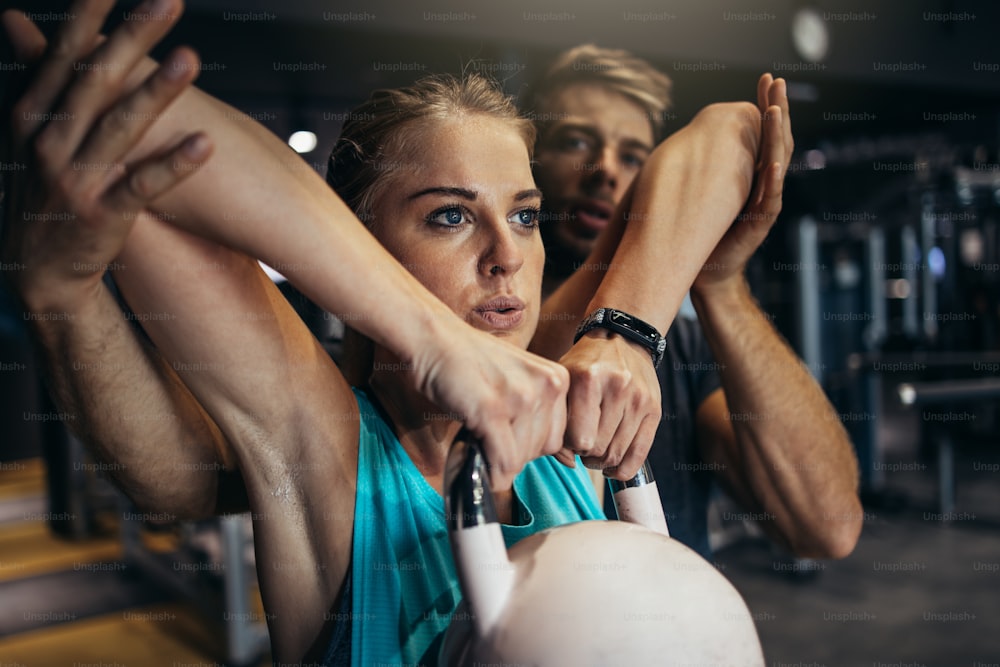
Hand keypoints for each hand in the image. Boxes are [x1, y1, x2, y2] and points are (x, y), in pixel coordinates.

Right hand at [1, 0, 210, 307]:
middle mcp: (50, 141)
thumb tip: (14, 19)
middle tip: (170, 1)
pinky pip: (143, 185)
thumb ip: (36, 77)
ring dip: (156, 92)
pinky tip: (205, 144)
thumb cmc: (42, 189)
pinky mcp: (103, 215)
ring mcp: (75, 179)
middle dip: (133, 37)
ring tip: (192, 59)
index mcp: (32, 114)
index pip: (65, 55)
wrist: (37, 269)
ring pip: (120, 128)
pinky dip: (173, 164)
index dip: (89, 15)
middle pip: (95, 80)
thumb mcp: (27, 131)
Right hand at [414, 328, 569, 491]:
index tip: (504, 432)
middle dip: (512, 451)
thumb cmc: (471, 363)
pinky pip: (502, 461)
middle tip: (486, 433)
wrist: (433, 338)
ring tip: (475, 433)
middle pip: (542, 451)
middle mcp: (547, 386)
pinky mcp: (493, 410)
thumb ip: (539, 412)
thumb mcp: (519, 380)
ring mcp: (522, 397)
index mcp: (557, 379)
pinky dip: (487, 470)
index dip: (528, 444)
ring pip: (520, 460)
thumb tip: (564, 461)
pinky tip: (471, 456)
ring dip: (495, 459)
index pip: (558, 438)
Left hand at [558, 332, 660, 480]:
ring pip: (617, 454)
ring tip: (595, 451)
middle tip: (582, 446)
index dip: (570, 445)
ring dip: (602, 461)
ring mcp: (639, 399)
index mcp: (588, 379)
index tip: (569, 437)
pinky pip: (640, 454)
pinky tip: (612, 466)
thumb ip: (557, 420)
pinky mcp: (654, 410)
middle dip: (586, 454)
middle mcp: (617, 387)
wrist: (621, 339)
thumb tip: (569, 462)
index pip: (579, 439)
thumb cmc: (584, 365)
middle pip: (599, 449)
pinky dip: (624, 469)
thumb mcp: (564, 382)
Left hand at [692, 73, 793, 294]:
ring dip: (776, 137)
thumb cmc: (700, 230)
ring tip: (775, 111)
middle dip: (777, 110)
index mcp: (752, 171)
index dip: (766, 105)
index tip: (766, 78)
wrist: (704, 270)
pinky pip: (770, 199)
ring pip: (777, 163)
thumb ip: (707, 164)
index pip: (763, 131)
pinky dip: (773, 180)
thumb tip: (690, 133)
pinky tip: (774, 162)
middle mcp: (763, 183)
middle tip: (776, 83)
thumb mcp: (703, 188)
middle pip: (776, 140)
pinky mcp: (760, 223)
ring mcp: (764, 202)